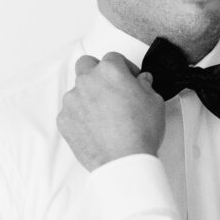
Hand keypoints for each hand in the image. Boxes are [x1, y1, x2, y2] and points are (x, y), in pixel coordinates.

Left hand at [57, 53, 165, 170]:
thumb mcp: (155, 101)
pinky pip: (70, 112)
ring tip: (104, 114)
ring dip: (88, 96)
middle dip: (97, 72)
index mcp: (109, 71)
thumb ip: (145, 85)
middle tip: (110, 88)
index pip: (114, 58)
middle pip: (86, 65)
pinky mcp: (64, 120)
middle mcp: (87, 81)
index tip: (130, 78)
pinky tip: (95, 128)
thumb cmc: (140, 132)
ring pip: (77, 90)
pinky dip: (80, 116)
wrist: (124, 161)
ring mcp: (72, 101)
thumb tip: (141, 81)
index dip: (125, 68)